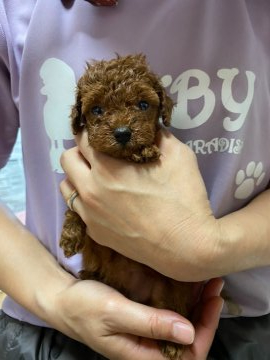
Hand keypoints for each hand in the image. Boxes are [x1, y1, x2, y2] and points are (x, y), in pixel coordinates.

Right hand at [47, 277, 222, 359]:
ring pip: (181, 325)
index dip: (205, 331)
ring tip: (208, 281)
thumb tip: (189, 333)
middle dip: (207, 315)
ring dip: (197, 305)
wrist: (62, 299)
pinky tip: (188, 282)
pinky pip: (169, 313)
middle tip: (215, 284)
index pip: (188, 355)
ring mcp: (146, 333)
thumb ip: (150, 323)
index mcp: (143, 355)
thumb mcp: (116, 312)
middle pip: (189, 340)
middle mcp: (148, 348)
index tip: (212, 301)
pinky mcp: (142, 319)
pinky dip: (183, 299)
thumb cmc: (84, 307)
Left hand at [60, 129, 219, 280]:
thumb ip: (159, 135)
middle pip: (66, 160)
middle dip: (80, 151)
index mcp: (107, 169)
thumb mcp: (179, 156)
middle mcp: (90, 191)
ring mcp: (90, 216)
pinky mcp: (96, 234)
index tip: (101, 131)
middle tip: (99, 153)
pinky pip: (79, 210)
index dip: (92, 131)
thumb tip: (149, 126)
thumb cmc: (184, 199)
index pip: (83, 139)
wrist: (187, 247)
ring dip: (77, 176)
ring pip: (66, 187)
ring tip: (97, 177)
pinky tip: (105, 202)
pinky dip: (86, 201)